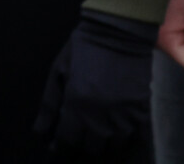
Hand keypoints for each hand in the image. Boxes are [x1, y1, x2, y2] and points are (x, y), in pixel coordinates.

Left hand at [35, 10, 154, 159]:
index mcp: (77, 104)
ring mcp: (124, 115)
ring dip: (103, 150)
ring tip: (95, 145)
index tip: (56, 150)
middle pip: (91, 150)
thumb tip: (41, 133)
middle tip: (75, 147)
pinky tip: (117, 141)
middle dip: (80, 152)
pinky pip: (135, 139)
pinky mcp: (142, 111)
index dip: (60, 150)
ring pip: (114, 148)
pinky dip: (125, 144)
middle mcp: (101, 115)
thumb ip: (49, 105)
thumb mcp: (58, 71)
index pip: (67, 142)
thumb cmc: (82, 49)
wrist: (118, 32)